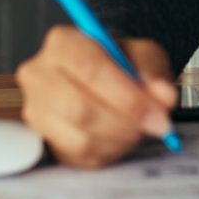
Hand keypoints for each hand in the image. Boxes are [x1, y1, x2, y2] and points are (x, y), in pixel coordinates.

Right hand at [16, 27, 176, 168]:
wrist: (101, 80)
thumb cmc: (119, 63)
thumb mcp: (143, 54)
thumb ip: (154, 72)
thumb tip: (163, 97)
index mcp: (63, 43)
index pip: (90, 69)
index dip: (127, 96)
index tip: (157, 113)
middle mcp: (39, 75)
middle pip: (79, 108)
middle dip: (125, 122)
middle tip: (156, 125)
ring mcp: (36, 110)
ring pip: (80, 138)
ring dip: (120, 139)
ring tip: (138, 128)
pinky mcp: (43, 139)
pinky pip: (80, 155)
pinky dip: (110, 151)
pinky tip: (121, 137)